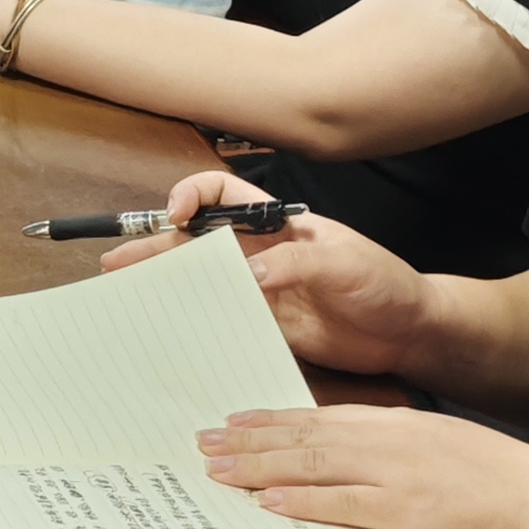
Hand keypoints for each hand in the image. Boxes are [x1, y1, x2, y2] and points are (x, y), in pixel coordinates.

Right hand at [105, 174, 425, 376]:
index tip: (177, 216)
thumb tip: (251, 271)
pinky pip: (221, 321)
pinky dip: (193, 325)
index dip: (193, 197)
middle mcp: (260, 253)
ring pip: (201, 283)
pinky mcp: (267, 327)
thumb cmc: (386, 283)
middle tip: (117, 263)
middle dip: (155, 247)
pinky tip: (168, 332)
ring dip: (165, 286)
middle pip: (197, 243)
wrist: (411, 332)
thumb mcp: (345, 264)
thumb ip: (298, 264)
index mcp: (277, 224)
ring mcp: (260, 291)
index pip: (222, 196)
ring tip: (126, 296)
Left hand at [200, 401, 528, 528]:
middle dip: (251, 441)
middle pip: (307, 437)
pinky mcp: (415, 515)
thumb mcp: (449, 447)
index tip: (233, 422)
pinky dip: (306, 504)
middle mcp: (393, 441)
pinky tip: (272, 505)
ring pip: (315, 466)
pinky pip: (348, 508)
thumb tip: (357, 459)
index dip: (273, 421)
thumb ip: (402, 448)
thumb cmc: (510, 484)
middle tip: (204, 442)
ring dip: (261, 468)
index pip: (322, 417)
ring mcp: (402, 476)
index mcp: (401, 424)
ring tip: (218, 469)